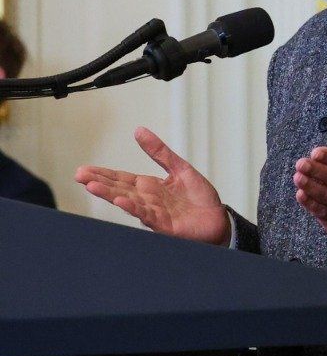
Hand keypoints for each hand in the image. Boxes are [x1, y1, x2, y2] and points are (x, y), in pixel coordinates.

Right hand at [75, 126, 228, 244]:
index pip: (121, 179)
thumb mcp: (179, 168)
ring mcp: (154, 213)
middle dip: (99, 182)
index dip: (103, 174)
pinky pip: (146, 215)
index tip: (83, 170)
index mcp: (149, 187)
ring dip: (110, 194)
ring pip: (128, 202)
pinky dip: (133, 208)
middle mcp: (147, 200)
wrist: (218, 219)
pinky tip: (120, 202)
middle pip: (119, 189)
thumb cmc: (198, 197)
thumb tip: (139, 130)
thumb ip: (159, 151)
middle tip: (79, 175)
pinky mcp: (164, 225)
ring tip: (92, 186)